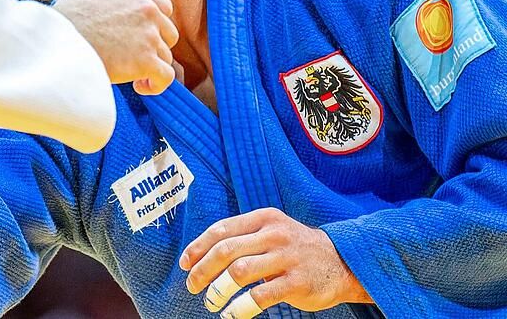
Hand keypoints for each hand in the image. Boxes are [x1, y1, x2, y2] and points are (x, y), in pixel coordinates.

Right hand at [52, 0, 178, 94]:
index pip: (164, 9)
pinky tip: (140, 87)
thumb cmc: (62, 24)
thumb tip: (114, 24)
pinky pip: (166, 77)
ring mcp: (148, 34)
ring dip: (151, 68)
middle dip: (154, 49)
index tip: (141, 41)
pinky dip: (157, 85)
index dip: (155, 28)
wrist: (54, 41)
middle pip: (168, 34)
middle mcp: (146, 8)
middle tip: (133, 60)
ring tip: (131, 77)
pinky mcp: (146, 60)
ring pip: (165, 57)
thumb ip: (113, 6)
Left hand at [180, 208, 372, 317]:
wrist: (342, 262)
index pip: (221, 230)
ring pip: (239, 272)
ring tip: (211, 302)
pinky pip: (259, 297)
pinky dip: (240, 308)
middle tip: (192, 286)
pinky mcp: (297, 282)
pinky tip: (232, 314)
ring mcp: (287, 258)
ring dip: (218, 290)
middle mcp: (274, 235)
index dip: (198, 248)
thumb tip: (199, 255)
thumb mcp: (271, 231)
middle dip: (202, 270)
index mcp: (264, 218)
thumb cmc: (295, 248)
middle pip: (225, 251)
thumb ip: (241, 238)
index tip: (184, 264)